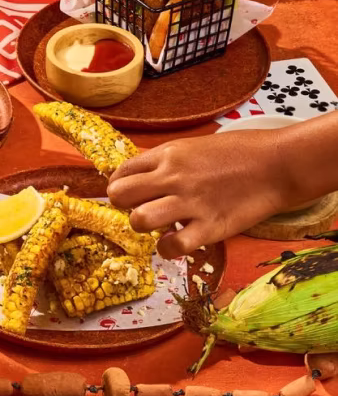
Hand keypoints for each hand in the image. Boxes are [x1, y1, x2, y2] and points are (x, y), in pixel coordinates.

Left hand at [106, 132, 289, 257]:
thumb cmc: (237, 153)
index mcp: (168, 154)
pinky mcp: (210, 227)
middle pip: (119, 196)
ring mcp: (190, 202)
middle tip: (141, 210)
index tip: (130, 196)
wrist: (277, 164)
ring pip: (139, 220)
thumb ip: (165, 161)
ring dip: (143, 227)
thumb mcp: (193, 146)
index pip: (120, 173)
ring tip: (159, 227)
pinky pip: (173, 246)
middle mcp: (173, 177)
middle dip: (124, 207)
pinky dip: (169, 249)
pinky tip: (177, 242)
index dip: (119, 187)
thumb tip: (138, 175)